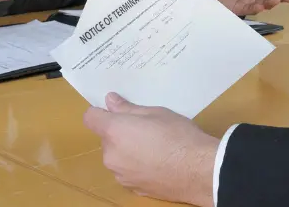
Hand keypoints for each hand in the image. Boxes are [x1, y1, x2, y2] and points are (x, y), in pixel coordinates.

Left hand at [83, 93, 217, 206]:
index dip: (100, 112)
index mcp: (114, 131)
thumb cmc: (179, 135)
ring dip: (127, 150)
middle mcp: (110, 155)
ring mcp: (120, 174)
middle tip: (146, 128)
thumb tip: (110, 100)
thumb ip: (128, 108)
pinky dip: (137, 166)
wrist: (198, 170)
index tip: (116, 110)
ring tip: (155, 147)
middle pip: (106, 138)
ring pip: (116, 156)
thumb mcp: (156, 113)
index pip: (90, 118)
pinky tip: (158, 163)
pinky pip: (127, 171)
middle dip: (120, 132)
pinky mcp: (132, 187)